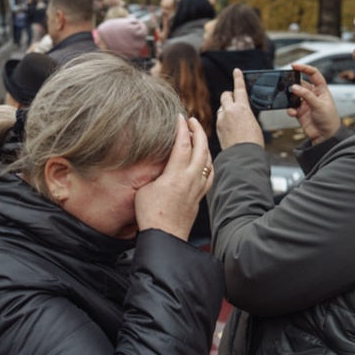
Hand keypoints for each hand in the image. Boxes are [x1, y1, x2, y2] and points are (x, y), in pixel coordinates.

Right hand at [135, 115, 212, 241]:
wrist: (165, 237)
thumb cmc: (150, 215)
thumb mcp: (145, 188)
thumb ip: (154, 172)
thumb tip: (158, 163)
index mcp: (175, 175)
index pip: (183, 145)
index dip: (182, 129)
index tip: (179, 117)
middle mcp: (190, 180)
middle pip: (201, 149)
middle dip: (198, 131)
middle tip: (192, 120)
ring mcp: (197, 188)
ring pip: (208, 161)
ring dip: (204, 145)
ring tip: (197, 137)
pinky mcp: (199, 197)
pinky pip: (210, 174)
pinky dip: (208, 162)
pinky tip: (205, 160)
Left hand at [216, 69, 264, 149]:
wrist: (243, 155)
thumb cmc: (253, 141)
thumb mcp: (253, 122)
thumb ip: (244, 113)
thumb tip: (239, 112)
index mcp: (242, 107)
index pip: (239, 88)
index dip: (238, 78)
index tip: (236, 71)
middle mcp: (230, 110)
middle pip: (225, 95)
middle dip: (229, 96)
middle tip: (234, 101)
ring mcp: (221, 118)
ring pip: (222, 108)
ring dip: (227, 110)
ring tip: (235, 122)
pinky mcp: (217, 126)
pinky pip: (220, 118)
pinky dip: (224, 120)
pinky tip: (231, 129)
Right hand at [288, 63, 340, 144]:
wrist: (325, 136)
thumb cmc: (329, 119)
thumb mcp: (319, 105)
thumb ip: (306, 95)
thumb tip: (294, 87)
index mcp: (321, 89)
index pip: (313, 74)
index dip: (304, 68)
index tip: (294, 66)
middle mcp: (313, 94)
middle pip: (301, 84)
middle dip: (293, 83)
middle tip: (286, 82)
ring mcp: (305, 103)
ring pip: (294, 95)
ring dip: (290, 97)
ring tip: (289, 99)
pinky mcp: (299, 112)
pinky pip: (291, 107)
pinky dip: (290, 109)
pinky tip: (293, 113)